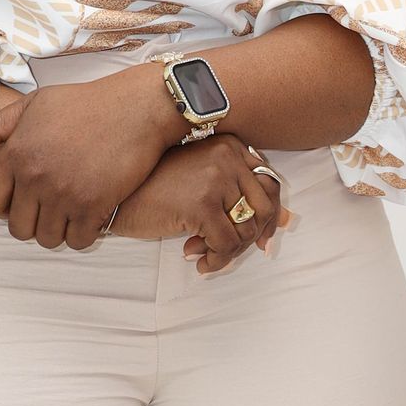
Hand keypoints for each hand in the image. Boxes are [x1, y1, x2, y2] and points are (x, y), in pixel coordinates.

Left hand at [0, 66, 178, 247]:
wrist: (136, 109)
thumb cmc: (86, 104)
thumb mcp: (35, 104)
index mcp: (16, 153)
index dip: (4, 208)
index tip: (21, 202)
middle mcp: (35, 177)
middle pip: (18, 229)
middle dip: (32, 224)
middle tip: (49, 211)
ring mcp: (63, 194)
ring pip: (47, 238)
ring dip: (57, 231)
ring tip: (69, 215)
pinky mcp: (92, 206)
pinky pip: (77, 241)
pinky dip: (82, 235)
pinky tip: (89, 218)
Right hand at [110, 135, 287, 273]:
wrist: (115, 193)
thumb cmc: (155, 189)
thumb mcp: (202, 182)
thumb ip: (242, 194)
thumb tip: (290, 220)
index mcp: (231, 145)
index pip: (270, 184)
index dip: (269, 217)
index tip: (260, 240)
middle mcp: (228, 156)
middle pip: (265, 208)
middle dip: (251, 237)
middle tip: (228, 252)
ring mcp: (215, 178)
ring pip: (247, 230)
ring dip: (228, 251)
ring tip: (204, 253)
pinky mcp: (201, 204)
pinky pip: (226, 245)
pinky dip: (216, 260)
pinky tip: (197, 260)